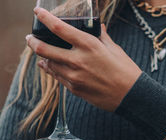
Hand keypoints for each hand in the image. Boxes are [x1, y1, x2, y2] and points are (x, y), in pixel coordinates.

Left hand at [26, 7, 141, 111]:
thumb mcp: (115, 49)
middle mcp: (78, 60)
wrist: (132, 96)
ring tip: (43, 54)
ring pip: (49, 64)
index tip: (38, 12)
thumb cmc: (126, 71)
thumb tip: (99, 27)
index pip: (59, 28)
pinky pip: (58, 78)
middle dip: (32, 41)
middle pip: (43, 49)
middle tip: (30, 38)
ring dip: (44, 58)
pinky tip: (51, 67)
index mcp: (89, 45)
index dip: (44, 18)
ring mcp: (75, 76)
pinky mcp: (75, 89)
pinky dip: (53, 70)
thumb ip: (102, 37)